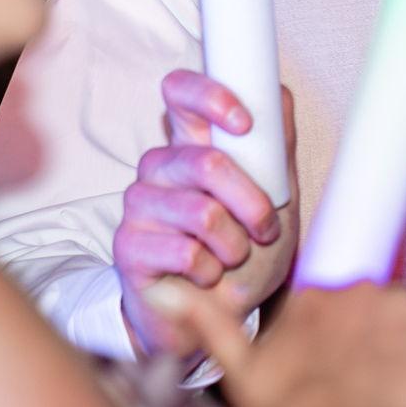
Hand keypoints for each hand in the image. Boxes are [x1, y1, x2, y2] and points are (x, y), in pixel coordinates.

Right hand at [114, 71, 299, 355]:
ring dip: (234, 243)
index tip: (244, 123)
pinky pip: (185, 251)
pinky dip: (211, 269)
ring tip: (233, 256)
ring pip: (202, 211)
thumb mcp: (276, 195)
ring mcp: (139, 204)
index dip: (209, 96)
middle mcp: (160, 166)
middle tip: (264, 228)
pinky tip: (206, 275)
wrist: (221, 315)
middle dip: (252, 202)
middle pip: (208, 162)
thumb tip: (277, 95)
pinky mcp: (128, 246)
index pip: (181, 91)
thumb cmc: (246, 249)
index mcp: (193, 143)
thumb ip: (275, 146)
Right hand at [143, 278, 405, 406]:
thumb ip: (208, 324)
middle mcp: (364, 290)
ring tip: (388, 402)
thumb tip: (161, 287)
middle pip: (381, 312)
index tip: (342, 373)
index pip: (342, 306)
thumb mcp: (241, 376)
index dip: (345, 343)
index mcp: (317, 299)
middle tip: (363, 394)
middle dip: (377, 347)